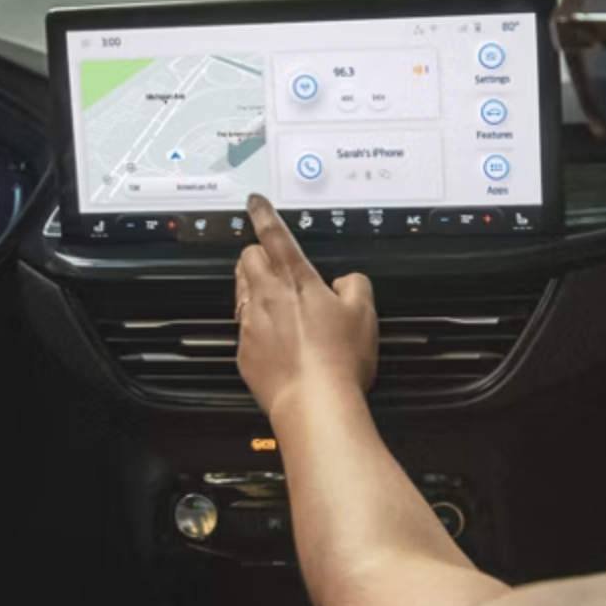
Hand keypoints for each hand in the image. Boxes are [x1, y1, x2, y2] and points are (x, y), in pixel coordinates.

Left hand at [235, 195, 377, 419]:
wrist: (315, 403)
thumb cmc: (339, 360)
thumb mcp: (364, 313)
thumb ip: (355, 285)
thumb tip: (346, 281)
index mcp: (296, 279)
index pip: (273, 233)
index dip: (263, 213)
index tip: (255, 202)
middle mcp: (267, 296)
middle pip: (247, 257)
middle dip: (257, 252)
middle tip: (274, 262)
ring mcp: (251, 324)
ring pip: (241, 289)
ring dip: (255, 286)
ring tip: (278, 302)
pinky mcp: (244, 352)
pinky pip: (244, 328)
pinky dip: (257, 326)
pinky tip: (276, 340)